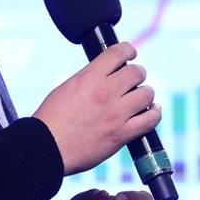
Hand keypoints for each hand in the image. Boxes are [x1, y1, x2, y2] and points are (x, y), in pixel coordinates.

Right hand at [33, 43, 161, 174]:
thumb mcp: (67, 88)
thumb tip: (107, 74)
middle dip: (137, 75)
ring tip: (140, 98)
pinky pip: (150, 120)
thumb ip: (89, 79)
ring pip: (147, 94)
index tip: (130, 54)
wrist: (45, 149)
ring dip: (145, 94)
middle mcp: (105, 92)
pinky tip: (150, 112)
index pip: (119, 52)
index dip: (128, 50)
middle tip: (132, 81)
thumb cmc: (51, 120)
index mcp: (89, 77)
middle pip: (137, 72)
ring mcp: (116, 114)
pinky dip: (154, 114)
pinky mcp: (121, 134)